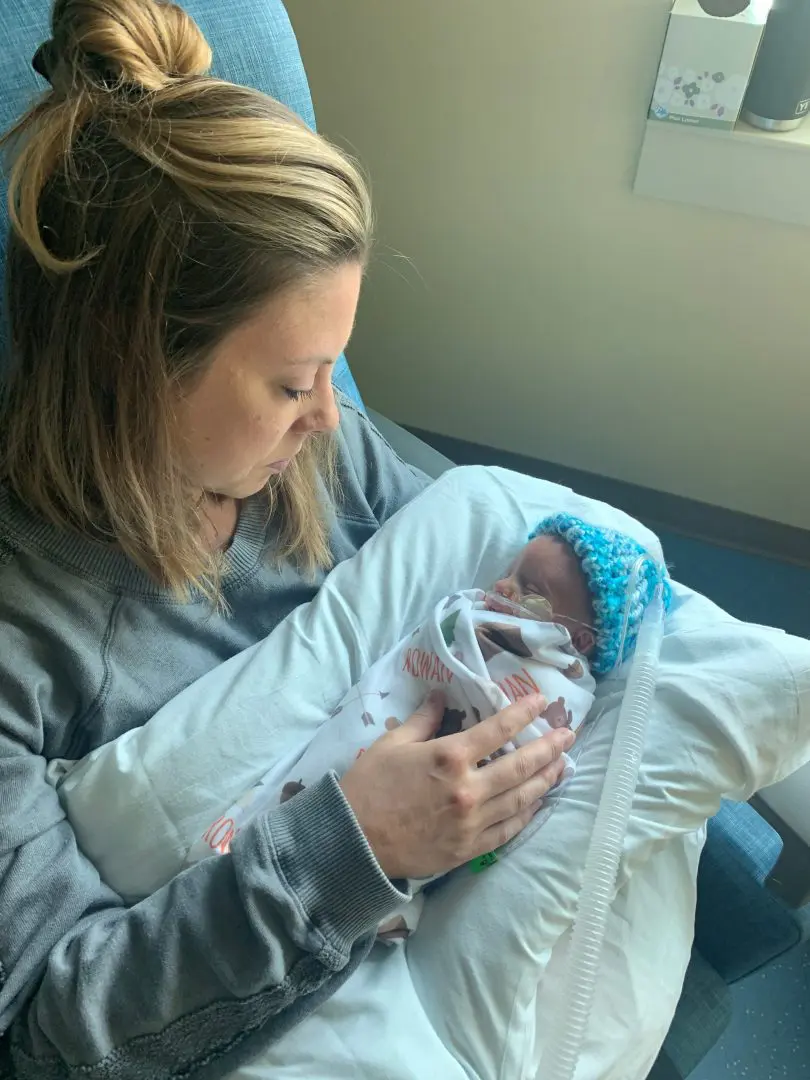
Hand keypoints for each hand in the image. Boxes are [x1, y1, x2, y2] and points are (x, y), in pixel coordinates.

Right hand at [339, 690, 573, 879]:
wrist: (353, 842)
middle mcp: (468, 788)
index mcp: (449, 757)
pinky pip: (508, 829)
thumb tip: (441, 697)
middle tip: (569, 735)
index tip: (541, 701)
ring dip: (545, 778)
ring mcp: (472, 821)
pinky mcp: (469, 848)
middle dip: (549, 747)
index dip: (523, 712)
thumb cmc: (368, 787)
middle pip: (520, 764)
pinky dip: (527, 814)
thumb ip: (423, 720)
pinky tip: (538, 802)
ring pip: (521, 797)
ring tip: (563, 765)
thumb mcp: (391, 743)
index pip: (498, 729)